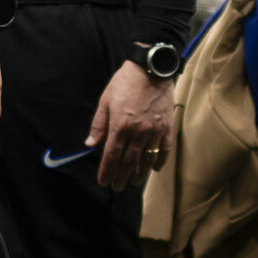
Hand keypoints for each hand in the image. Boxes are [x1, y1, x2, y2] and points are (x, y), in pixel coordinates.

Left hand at [86, 60, 176, 190]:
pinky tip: (154, 169)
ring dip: (139, 173)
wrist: (151, 70)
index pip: (111, 155)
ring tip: (133, 182)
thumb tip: (90, 144)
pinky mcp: (167, 128)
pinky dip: (159, 161)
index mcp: (120, 126)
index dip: (106, 170)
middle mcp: (138, 132)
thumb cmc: (124, 83)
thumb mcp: (105, 100)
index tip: (103, 181)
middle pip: (128, 161)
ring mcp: (154, 131)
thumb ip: (98, 125)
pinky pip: (164, 149)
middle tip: (116, 186)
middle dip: (120, 176)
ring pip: (147, 159)